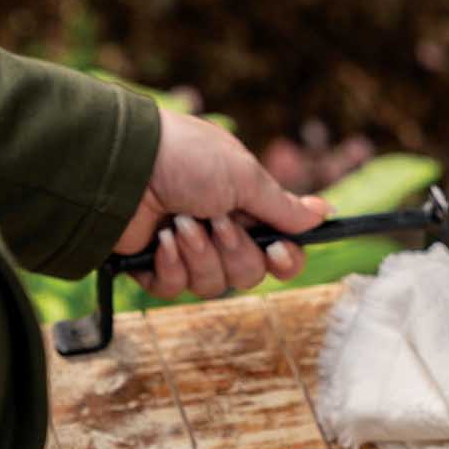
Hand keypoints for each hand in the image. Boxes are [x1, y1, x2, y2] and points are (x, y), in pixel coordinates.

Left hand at [114, 108, 329, 298]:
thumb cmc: (185, 158)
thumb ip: (282, 205)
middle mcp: (218, 231)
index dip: (284, 260)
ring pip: (214, 286)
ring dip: (200, 254)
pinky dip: (171, 265)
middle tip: (214, 220)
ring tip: (179, 222)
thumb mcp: (244, 175)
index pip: (279, 253)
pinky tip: (160, 238)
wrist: (124, 165)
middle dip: (234, 251)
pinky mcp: (154, 267)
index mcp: (244, 208)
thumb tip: (323, 213)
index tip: (278, 250)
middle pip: (249, 275)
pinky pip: (176, 289)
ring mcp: (186, 251)